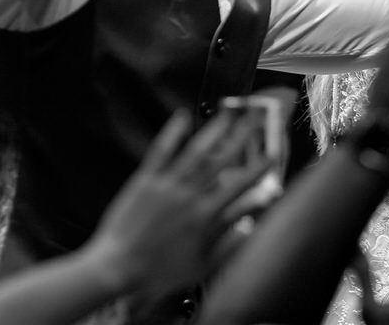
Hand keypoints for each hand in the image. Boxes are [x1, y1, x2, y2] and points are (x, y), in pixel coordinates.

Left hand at [84, 109, 271, 298]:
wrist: (117, 268)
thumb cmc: (158, 273)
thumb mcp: (201, 265)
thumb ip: (229, 244)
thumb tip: (251, 225)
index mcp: (205, 216)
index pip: (238, 186)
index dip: (257, 169)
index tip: (271, 155)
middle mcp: (189, 196)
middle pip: (220, 161)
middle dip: (240, 138)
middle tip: (254, 121)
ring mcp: (166, 186)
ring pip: (195, 152)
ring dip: (213, 131)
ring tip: (227, 115)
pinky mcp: (145, 181)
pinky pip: (161, 152)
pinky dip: (172, 133)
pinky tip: (182, 118)